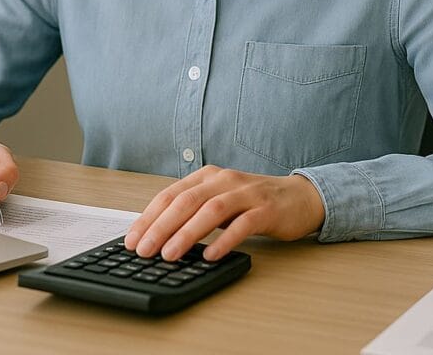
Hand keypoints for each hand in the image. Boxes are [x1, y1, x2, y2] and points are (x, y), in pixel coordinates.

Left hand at [124, 166, 324, 261]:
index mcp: (208, 176)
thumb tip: (157, 236)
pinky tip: (210, 255)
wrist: (300, 198)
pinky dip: (224, 240)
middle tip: (144, 250)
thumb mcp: (220, 201)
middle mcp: (225, 180)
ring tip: (169, 254)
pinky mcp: (266, 209)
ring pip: (211, 210)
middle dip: (161, 226)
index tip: (132, 240)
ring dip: (187, 233)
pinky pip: (243, 224)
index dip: (149, 217)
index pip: (171, 194)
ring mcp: (247, 193)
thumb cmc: (254, 203)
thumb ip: (194, 212)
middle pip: (187, 201)